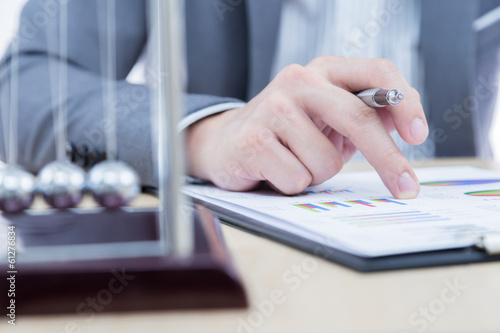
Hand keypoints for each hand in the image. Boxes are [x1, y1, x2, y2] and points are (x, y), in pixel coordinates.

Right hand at [187, 56, 427, 198]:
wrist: (227, 142)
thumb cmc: (286, 133)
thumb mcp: (328, 118)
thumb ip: (365, 114)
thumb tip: (406, 120)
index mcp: (324, 71)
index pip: (376, 72)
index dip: (405, 103)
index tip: (418, 136)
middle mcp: (298, 81)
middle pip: (357, 118)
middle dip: (388, 159)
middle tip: (405, 188)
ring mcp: (272, 108)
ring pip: (326, 161)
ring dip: (317, 174)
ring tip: (295, 162)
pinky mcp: (252, 139)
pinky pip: (297, 178)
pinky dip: (292, 184)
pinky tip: (274, 170)